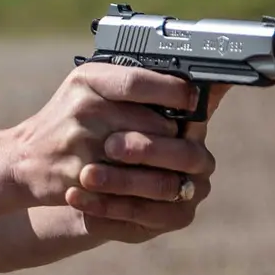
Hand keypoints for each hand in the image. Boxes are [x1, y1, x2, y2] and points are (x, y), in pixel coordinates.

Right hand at [6, 62, 207, 208]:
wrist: (24, 159)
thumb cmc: (66, 121)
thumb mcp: (89, 90)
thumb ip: (130, 84)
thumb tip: (187, 84)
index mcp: (87, 79)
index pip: (140, 81)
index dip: (174, 91)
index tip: (192, 98)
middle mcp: (83, 106)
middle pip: (153, 120)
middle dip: (174, 132)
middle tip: (182, 136)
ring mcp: (81, 141)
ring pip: (147, 153)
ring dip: (163, 159)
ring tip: (164, 159)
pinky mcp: (82, 173)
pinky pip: (130, 179)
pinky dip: (144, 181)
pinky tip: (148, 179)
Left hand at [67, 81, 231, 243]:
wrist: (85, 176)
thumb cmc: (101, 132)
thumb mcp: (106, 99)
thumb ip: (129, 81)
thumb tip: (148, 54)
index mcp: (192, 123)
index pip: (197, 115)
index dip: (171, 107)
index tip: (141, 110)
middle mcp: (198, 159)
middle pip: (183, 154)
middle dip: (145, 149)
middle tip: (110, 145)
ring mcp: (186, 193)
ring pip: (160, 189)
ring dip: (121, 182)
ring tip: (85, 175)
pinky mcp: (165, 220)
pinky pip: (139, 219)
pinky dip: (105, 208)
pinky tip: (76, 197)